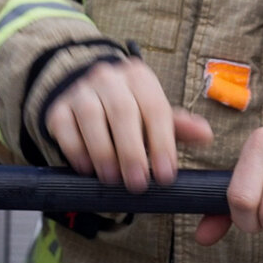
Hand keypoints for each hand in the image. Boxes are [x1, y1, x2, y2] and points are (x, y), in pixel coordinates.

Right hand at [43, 57, 211, 192]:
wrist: (87, 94)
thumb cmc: (131, 110)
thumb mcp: (155, 114)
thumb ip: (178, 126)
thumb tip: (205, 134)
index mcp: (139, 77)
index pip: (155, 108)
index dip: (162, 143)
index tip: (167, 175)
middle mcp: (109, 78)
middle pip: (122, 112)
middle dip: (132, 152)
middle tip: (139, 184)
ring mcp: (80, 90)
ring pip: (91, 117)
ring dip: (103, 152)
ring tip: (113, 180)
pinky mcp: (57, 108)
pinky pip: (64, 128)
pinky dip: (77, 151)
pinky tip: (88, 169)